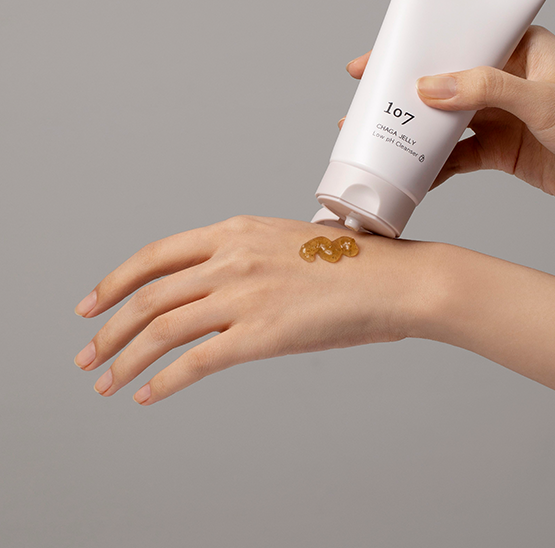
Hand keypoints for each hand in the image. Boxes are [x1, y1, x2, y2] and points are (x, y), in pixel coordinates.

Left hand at [73, 216, 432, 403]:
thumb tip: (216, 285)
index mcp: (235, 231)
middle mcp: (231, 258)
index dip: (114, 281)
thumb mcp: (287, 242)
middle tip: (87, 354)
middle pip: (148, 295)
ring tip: (104, 381)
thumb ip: (246, 257)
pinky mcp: (261, 334)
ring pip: (161, 329)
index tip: (92, 304)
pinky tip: (147, 395)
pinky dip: (163, 381)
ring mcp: (244, 294)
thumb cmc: (352, 264)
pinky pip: (195, 362)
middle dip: (108, 328)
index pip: (155, 255)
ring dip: (124, 359)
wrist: (396, 279)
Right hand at [344, 26, 554, 224]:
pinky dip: (433, 163)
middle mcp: (504, 79)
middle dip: (402, 91)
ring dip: (412, 129)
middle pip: (442, 80)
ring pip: (444, 119)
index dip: (414, 46)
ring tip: (375, 138)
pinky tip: (411, 172)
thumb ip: (486, 90)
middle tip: (363, 102)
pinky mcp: (498, 150)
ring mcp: (499, 116)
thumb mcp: (544, 100)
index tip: (375, 59)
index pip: (457, 39)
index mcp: (519, 49)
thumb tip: (429, 87)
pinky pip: (456, 154)